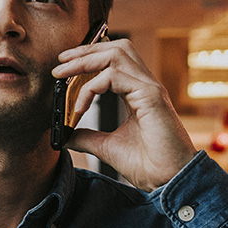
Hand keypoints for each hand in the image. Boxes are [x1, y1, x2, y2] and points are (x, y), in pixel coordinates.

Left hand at [52, 37, 195, 191]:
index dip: (88, 58)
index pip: (114, 59)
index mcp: (138, 92)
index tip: (62, 68)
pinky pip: (113, 76)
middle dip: (84, 51)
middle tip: (59, 63)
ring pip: (116, 54)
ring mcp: (150, 88)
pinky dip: (90, 88)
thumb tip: (64, 134)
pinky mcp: (150, 96)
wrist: (167, 180)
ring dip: (84, 61)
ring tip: (62, 75)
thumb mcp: (106, 147)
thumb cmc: (148, 164)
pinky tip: (79, 108)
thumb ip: (86, 137)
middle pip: (115, 48)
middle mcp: (145, 85)